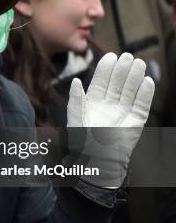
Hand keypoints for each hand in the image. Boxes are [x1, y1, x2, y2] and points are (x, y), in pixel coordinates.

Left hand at [66, 52, 154, 187]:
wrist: (99, 166)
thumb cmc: (83, 146)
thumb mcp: (75, 122)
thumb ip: (75, 101)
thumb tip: (75, 82)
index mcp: (93, 103)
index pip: (100, 82)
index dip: (105, 69)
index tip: (110, 56)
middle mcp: (109, 105)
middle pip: (117, 83)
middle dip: (122, 69)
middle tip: (127, 56)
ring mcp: (123, 112)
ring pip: (130, 91)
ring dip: (134, 77)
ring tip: (138, 64)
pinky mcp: (136, 122)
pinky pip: (142, 105)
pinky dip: (145, 94)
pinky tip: (147, 81)